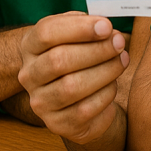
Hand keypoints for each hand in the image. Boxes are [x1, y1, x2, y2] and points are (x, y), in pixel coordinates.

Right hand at [18, 12, 129, 144]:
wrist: (72, 95)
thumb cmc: (76, 55)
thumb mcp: (76, 34)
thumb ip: (88, 26)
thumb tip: (107, 29)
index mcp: (30, 47)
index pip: (46, 33)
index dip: (79, 28)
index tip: (107, 26)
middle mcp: (29, 76)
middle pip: (59, 60)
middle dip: (96, 50)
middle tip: (119, 43)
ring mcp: (40, 103)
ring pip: (71, 87)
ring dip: (104, 72)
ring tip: (121, 61)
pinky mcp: (57, 124)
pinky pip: (85, 110)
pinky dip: (105, 95)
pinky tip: (112, 84)